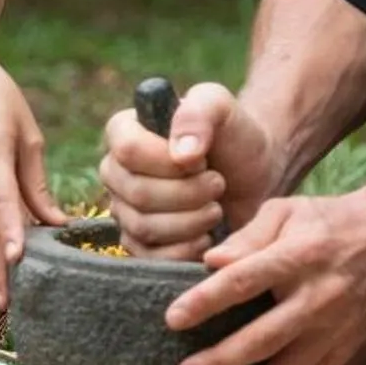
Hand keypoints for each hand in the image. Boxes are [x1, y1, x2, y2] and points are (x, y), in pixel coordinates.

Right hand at [100, 82, 282, 259]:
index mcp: (124, 130)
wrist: (250, 175)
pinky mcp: (138, 243)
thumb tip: (181, 154)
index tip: (201, 159)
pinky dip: (185, 249)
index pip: (128, 150)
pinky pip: (149, 256)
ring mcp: (123, 210)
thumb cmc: (232, 135)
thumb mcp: (221, 107)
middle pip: (138, 193)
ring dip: (191, 221)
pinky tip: (207, 235)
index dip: (168, 161)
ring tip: (216, 207)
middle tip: (218, 184)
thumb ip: (199, 113)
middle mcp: (115, 171)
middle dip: (188, 193)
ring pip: (144, 227)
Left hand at [162, 190, 365, 364]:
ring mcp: (334, 330)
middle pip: (266, 337)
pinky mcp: (343, 350)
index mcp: (299, 257)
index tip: (173, 318)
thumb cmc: (328, 221)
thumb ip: (248, 237)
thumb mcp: (288, 212)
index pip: (247, 280)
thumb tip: (210, 262)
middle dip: (224, 360)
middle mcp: (318, 298)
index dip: (209, 300)